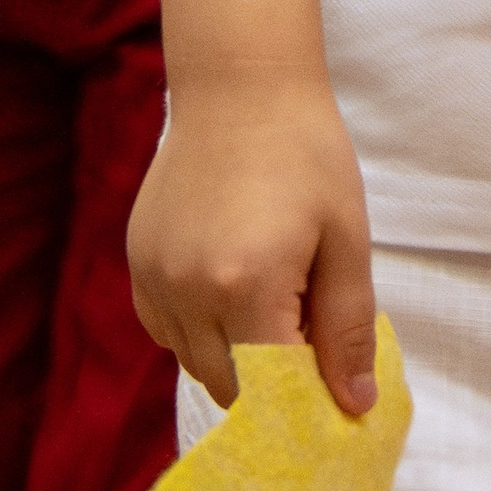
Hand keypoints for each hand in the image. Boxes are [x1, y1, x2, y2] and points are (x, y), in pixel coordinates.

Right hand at [128, 68, 377, 417]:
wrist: (241, 85)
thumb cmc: (306, 154)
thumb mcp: (346, 237)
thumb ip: (347, 327)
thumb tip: (353, 404)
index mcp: (245, 286)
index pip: (273, 391)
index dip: (307, 400)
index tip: (332, 394)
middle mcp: (188, 291)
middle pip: (230, 387)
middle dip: (273, 382)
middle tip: (309, 333)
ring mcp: (154, 277)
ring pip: (195, 363)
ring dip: (235, 357)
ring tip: (272, 295)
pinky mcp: (137, 261)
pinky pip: (166, 330)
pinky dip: (200, 331)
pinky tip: (231, 285)